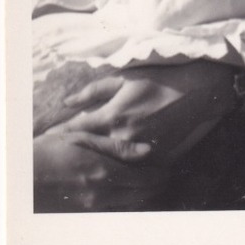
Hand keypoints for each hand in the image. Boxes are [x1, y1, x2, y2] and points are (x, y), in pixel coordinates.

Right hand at [34, 129, 169, 211]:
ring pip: (131, 204)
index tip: (170, 167)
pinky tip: (129, 191)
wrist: (22, 177)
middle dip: (157, 185)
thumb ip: (116, 146)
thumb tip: (147, 151)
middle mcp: (102, 192)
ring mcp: (93, 206)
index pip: (145, 177)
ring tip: (152, 183)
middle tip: (166, 175)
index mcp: (103, 171)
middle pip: (142, 194)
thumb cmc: (49, 150)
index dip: (161, 173)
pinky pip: (115, 209)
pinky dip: (127, 201)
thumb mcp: (81, 138)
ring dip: (144, 195)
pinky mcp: (85, 212)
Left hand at [59, 60, 238, 164]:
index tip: (48, 137)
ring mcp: (139, 150)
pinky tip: (114, 165)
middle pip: (90, 150)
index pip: (77, 129)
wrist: (196, 92)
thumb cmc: (158, 80)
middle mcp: (123, 137)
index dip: (61, 133)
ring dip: (98, 159)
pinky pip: (132, 165)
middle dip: (76, 149)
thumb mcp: (123, 79)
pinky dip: (122, 164)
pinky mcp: (155, 157)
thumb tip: (67, 102)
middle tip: (63, 151)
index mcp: (112, 116)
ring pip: (110, 161)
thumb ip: (93, 91)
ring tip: (84, 160)